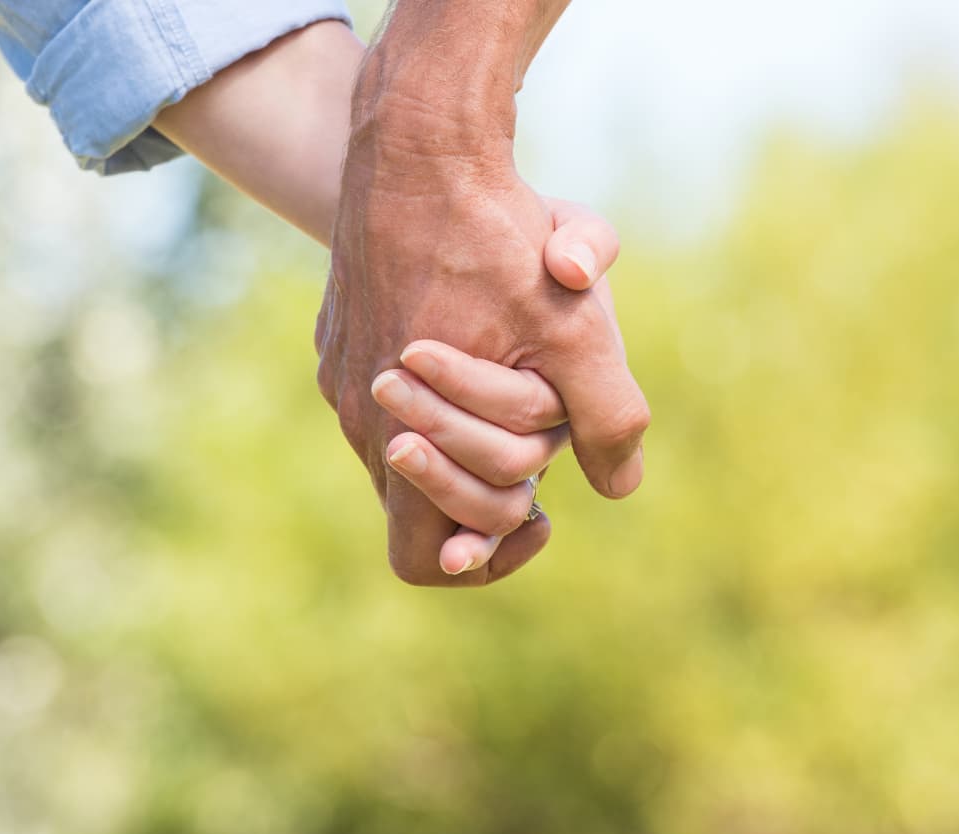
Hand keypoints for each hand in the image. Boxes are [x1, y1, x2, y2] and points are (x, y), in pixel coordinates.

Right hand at [369, 204, 620, 575]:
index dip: (486, 557)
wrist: (415, 147)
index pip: (425, 561)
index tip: (540, 510)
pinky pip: (382, 397)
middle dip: (486, 492)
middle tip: (538, 454)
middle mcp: (356, 419)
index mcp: (398, 440)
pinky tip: (471, 339)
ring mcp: (338, 375)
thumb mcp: (575, 329)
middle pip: (420, 510)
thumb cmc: (496, 240)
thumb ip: (606, 418)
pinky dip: (433, 395)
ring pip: (402, 450)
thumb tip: (622, 489)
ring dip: (462, 439)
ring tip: (512, 386)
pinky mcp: (336, 337)